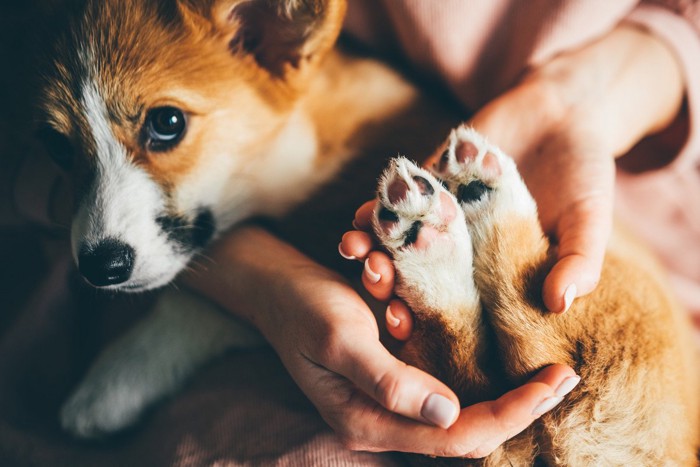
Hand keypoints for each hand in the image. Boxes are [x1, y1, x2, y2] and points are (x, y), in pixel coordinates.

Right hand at [185, 226, 577, 456]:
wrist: (277, 284)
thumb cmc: (303, 309)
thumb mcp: (341, 341)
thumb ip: (389, 382)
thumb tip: (449, 413)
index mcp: (371, 421)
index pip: (457, 436)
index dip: (511, 414)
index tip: (555, 381)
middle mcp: (387, 415)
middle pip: (469, 426)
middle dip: (520, 403)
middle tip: (565, 373)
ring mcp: (393, 392)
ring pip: (463, 401)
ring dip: (499, 381)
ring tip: (543, 365)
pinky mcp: (396, 366)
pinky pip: (446, 372)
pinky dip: (475, 357)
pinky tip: (499, 340)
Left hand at [341, 23, 683, 312]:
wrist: (563, 111)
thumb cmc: (584, 174)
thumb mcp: (589, 221)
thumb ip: (578, 262)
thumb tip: (558, 305)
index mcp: (497, 272)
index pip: (460, 307)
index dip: (432, 323)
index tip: (406, 330)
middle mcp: (464, 249)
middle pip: (418, 278)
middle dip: (392, 286)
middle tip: (374, 289)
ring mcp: (443, 215)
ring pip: (399, 242)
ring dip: (372, 248)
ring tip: (355, 252)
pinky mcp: (430, 181)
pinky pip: (398, 199)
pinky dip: (377, 206)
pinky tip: (359, 216)